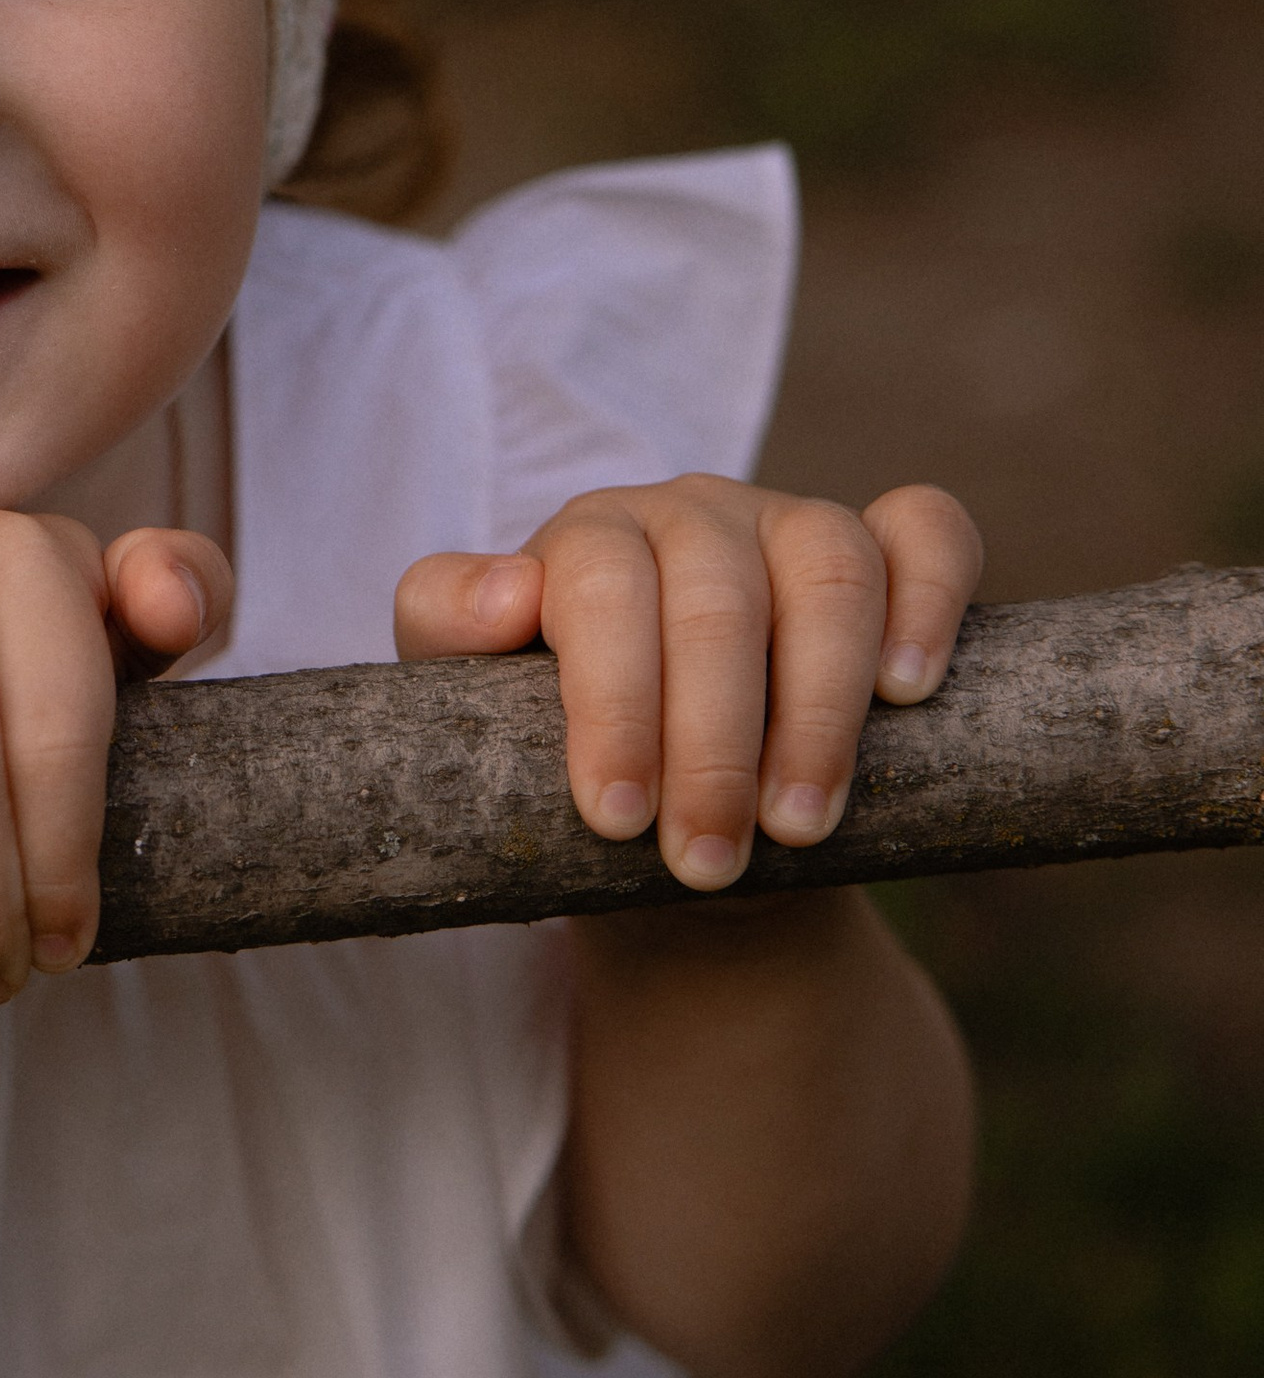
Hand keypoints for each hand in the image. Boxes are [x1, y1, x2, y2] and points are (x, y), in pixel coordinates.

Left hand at [393, 477, 981, 891]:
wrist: (669, 829)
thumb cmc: (564, 759)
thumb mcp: (474, 703)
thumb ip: (447, 627)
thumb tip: (511, 594)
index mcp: (589, 539)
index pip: (601, 583)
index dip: (614, 702)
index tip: (616, 817)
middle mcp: (692, 515)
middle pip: (717, 594)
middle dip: (711, 741)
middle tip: (704, 862)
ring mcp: (794, 524)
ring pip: (828, 567)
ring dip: (819, 707)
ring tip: (797, 827)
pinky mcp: (887, 553)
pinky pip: (929, 534)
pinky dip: (928, 598)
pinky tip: (908, 690)